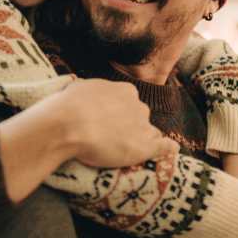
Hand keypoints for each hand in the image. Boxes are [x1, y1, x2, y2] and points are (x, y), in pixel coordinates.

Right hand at [57, 78, 179, 167]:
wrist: (69, 125)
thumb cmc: (68, 106)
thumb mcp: (80, 87)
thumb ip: (91, 90)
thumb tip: (85, 89)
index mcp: (125, 91)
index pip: (130, 102)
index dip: (120, 113)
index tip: (109, 121)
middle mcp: (138, 106)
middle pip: (140, 117)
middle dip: (130, 126)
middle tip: (112, 137)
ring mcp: (143, 126)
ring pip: (150, 133)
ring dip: (142, 139)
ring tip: (126, 150)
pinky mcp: (145, 147)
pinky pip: (164, 147)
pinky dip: (167, 149)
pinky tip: (169, 150)